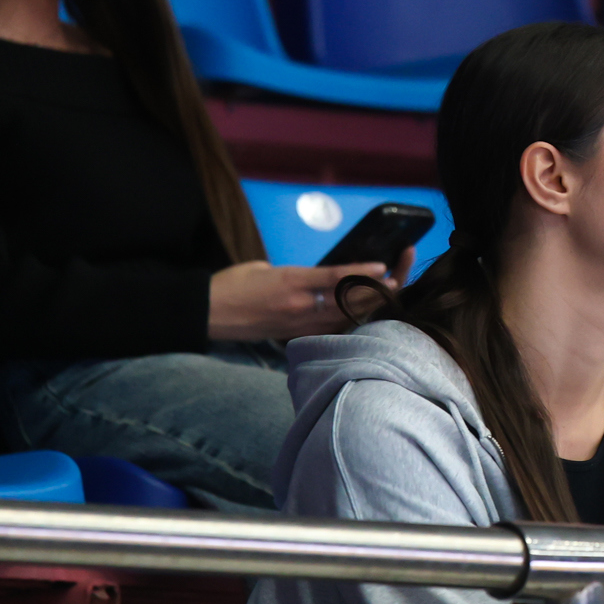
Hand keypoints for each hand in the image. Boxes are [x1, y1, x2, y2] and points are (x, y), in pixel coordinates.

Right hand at [207, 259, 390, 341]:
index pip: (335, 277)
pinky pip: (326, 330)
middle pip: (346, 300)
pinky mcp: (290, 336)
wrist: (205, 312)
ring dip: (366, 308)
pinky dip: (346, 322)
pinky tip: (361, 317)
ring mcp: (296, 323)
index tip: (384, 267)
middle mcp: (298, 304)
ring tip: (387, 298)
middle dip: (375, 291)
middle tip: (397, 282)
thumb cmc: (231, 284)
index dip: (362, 272)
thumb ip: (294, 273)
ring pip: (341, 318)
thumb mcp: (263, 267)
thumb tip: (314, 279)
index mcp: (290, 280)